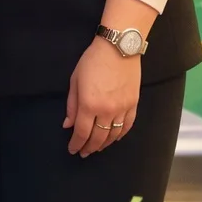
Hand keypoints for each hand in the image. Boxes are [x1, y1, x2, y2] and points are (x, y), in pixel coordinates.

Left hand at [63, 40, 139, 156]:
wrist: (119, 48)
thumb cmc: (93, 60)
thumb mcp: (75, 80)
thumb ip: (72, 105)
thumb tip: (68, 124)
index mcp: (89, 105)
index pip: (82, 133)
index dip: (76, 144)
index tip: (72, 150)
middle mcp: (106, 110)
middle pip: (97, 137)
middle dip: (89, 148)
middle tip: (83, 152)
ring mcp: (122, 109)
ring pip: (113, 135)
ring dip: (104, 144)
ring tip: (97, 148)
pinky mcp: (133, 104)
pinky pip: (127, 126)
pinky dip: (120, 135)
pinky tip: (114, 138)